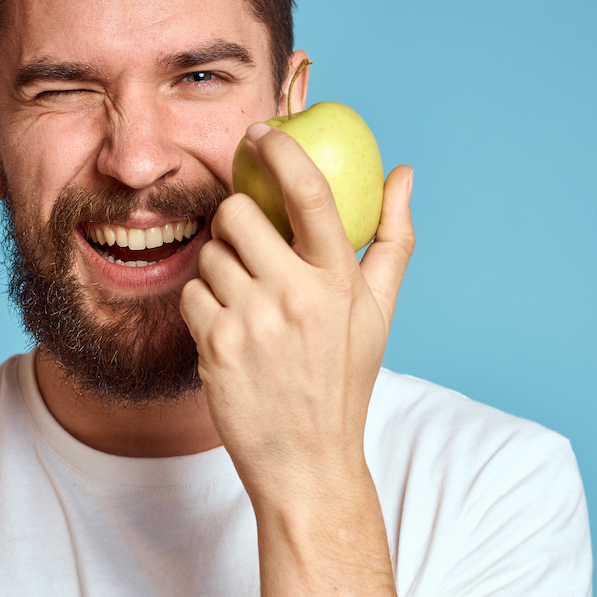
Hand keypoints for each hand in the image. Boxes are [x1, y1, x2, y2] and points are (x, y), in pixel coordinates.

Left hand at [179, 122, 414, 500]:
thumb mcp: (378, 313)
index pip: (311, 194)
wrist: (308, 461)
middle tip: (248, 251)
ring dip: (220, 273)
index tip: (260, 135)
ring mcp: (254, 322)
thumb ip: (392, 240)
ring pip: (210, 256)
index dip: (281, 152)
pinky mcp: (217, 347)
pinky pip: (192, 295)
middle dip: (235, 224)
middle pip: (238, 214)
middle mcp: (298, 297)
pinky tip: (228, 337)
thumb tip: (404, 173)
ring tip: (246, 309)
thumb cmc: (344, 381)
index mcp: (340, 282)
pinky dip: (203, 310)